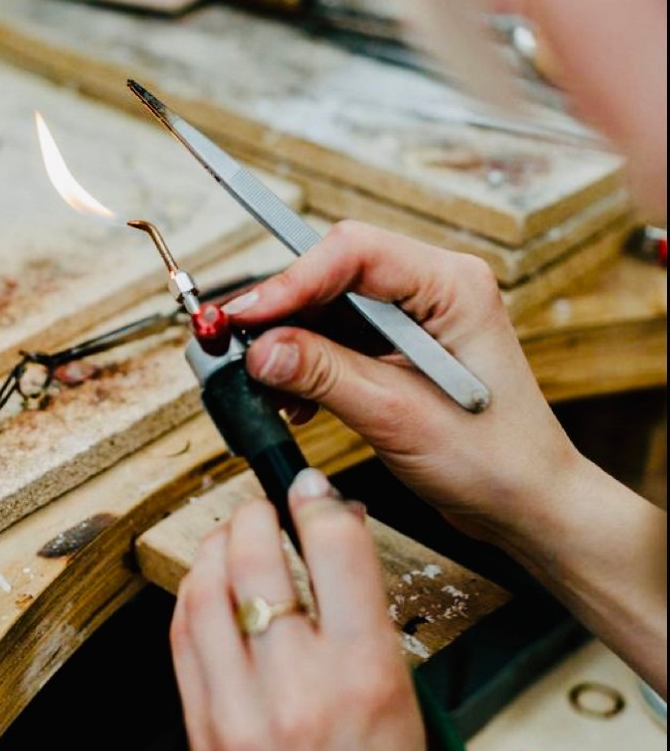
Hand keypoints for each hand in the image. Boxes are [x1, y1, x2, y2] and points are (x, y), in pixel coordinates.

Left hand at [171, 468, 422, 749]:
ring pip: (206, 586)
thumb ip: (366, 609)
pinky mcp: (201, 725)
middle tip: (266, 507)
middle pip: (257, 555)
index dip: (320, 501)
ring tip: (232, 536)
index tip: (313, 490)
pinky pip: (180, 633)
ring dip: (215, 544)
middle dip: (258, 512)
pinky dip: (191, 591)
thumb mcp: (399, 695)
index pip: (336, 548)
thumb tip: (336, 533)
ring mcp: (239, 709)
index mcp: (362, 675)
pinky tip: (207, 583)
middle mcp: (297, 687)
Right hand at [223, 220, 584, 546]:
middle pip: (333, 275)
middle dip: (281, 312)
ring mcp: (414, 318)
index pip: (354, 253)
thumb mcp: (398, 416)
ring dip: (290, 343)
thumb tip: (260, 349)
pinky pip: (336, 339)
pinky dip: (306, 365)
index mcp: (451, 285)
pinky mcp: (398, 348)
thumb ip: (325, 374)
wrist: (525, 504)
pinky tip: (294, 400)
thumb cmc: (494, 460)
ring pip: (328, 308)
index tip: (244, 316)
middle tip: (232, 345)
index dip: (291, 279)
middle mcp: (432, 288)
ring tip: (263, 383)